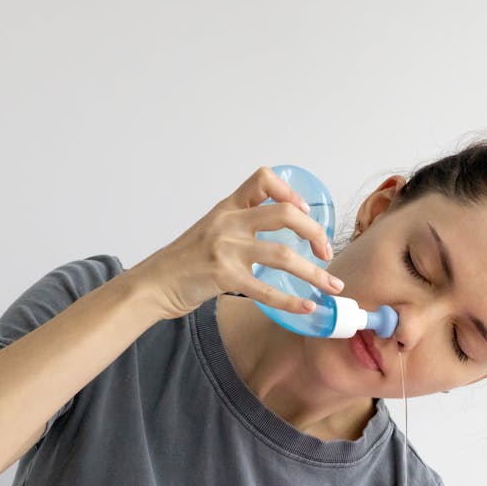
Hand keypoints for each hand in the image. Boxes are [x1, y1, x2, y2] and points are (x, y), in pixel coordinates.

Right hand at [125, 166, 344, 319]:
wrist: (153, 283)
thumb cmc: (185, 260)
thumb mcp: (211, 229)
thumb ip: (241, 224)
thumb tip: (280, 228)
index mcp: (228, 208)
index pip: (263, 179)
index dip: (289, 190)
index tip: (304, 210)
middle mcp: (228, 222)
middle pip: (285, 214)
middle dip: (315, 233)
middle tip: (326, 252)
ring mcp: (225, 249)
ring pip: (283, 255)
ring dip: (314, 273)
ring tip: (333, 287)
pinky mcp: (223, 276)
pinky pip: (266, 289)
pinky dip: (291, 301)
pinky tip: (307, 306)